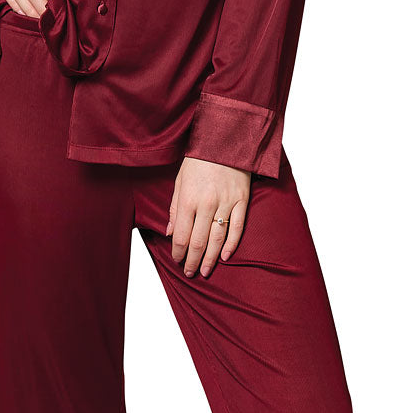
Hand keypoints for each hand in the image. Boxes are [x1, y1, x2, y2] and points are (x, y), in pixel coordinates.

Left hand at [166, 157, 250, 276]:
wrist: (226, 139)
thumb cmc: (199, 159)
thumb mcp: (180, 181)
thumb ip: (175, 209)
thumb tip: (170, 233)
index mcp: (189, 199)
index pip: (182, 235)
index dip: (179, 251)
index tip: (178, 260)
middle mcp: (207, 204)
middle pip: (199, 241)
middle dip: (193, 260)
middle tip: (190, 272)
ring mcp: (226, 203)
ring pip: (217, 238)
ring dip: (210, 258)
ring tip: (206, 271)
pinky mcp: (242, 200)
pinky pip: (237, 227)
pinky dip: (231, 244)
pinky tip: (225, 256)